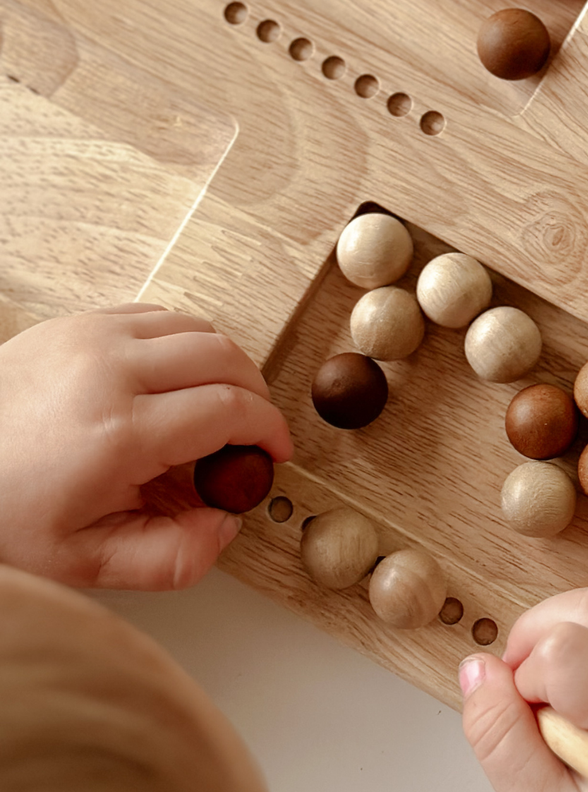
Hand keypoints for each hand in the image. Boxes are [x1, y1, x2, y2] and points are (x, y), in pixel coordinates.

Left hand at [0, 305, 291, 590]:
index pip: (231, 411)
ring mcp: (92, 337)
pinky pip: (159, 316)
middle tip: (251, 431)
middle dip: (255, 395)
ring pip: (198, 329)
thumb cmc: (3, 511)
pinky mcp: (78, 321)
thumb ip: (170, 558)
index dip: (268, 431)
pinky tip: (173, 381)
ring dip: (223, 366)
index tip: (271, 453)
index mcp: (118, 434)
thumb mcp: (83, 560)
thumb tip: (224, 525)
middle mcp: (110, 372)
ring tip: (215, 406)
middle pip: (226, 360)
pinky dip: (183, 344)